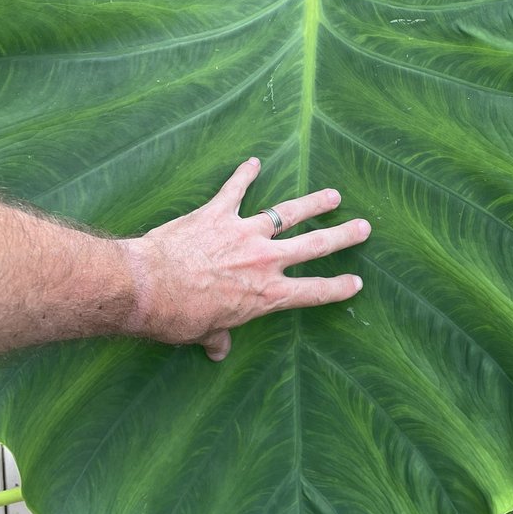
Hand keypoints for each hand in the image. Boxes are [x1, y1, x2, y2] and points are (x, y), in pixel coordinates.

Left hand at [118, 157, 369, 359]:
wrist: (149, 286)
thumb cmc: (177, 317)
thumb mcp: (203, 333)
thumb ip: (218, 337)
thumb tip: (217, 351)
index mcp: (266, 294)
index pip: (313, 291)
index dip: (337, 287)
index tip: (356, 281)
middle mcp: (264, 260)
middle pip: (313, 245)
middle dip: (342, 236)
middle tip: (363, 227)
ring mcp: (243, 232)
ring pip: (287, 212)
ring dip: (312, 203)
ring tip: (332, 195)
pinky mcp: (218, 213)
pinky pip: (235, 189)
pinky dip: (244, 174)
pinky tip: (254, 162)